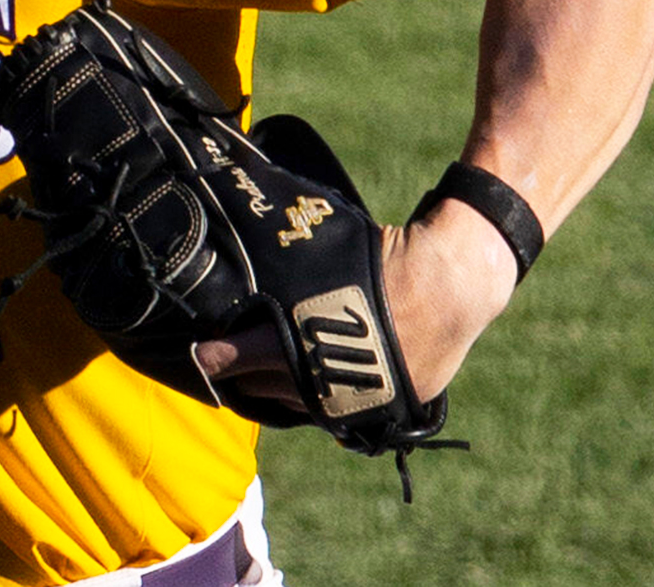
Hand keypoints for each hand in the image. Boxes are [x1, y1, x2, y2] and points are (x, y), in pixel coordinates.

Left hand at [194, 207, 516, 406]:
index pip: (240, 355)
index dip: (217, 354)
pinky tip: (305, 384)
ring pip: (295, 406)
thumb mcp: (320, 251)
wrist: (452, 281)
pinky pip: (332, 415)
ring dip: (276, 390)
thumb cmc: (382, 257)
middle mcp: (324, 377)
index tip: (200, 354)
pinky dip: (314, 401)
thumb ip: (278, 261)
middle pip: (263, 386)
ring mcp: (354, 400)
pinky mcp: (382, 411)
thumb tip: (233, 237)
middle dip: (243, 370)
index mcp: (302, 336)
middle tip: (229, 354)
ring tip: (261, 370)